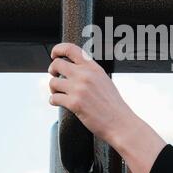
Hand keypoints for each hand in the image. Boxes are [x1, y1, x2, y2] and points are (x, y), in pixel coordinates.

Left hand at [48, 42, 166, 172]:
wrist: (120, 123)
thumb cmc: (113, 105)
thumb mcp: (104, 80)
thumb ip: (89, 72)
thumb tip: (72, 69)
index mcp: (94, 67)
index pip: (71, 49)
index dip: (58, 49)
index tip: (54, 55)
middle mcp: (85, 75)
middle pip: (57, 64)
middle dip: (52, 70)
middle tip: (55, 77)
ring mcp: (79, 89)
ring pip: (53, 82)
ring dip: (53, 89)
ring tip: (59, 93)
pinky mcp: (74, 103)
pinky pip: (53, 98)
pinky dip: (53, 101)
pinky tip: (58, 103)